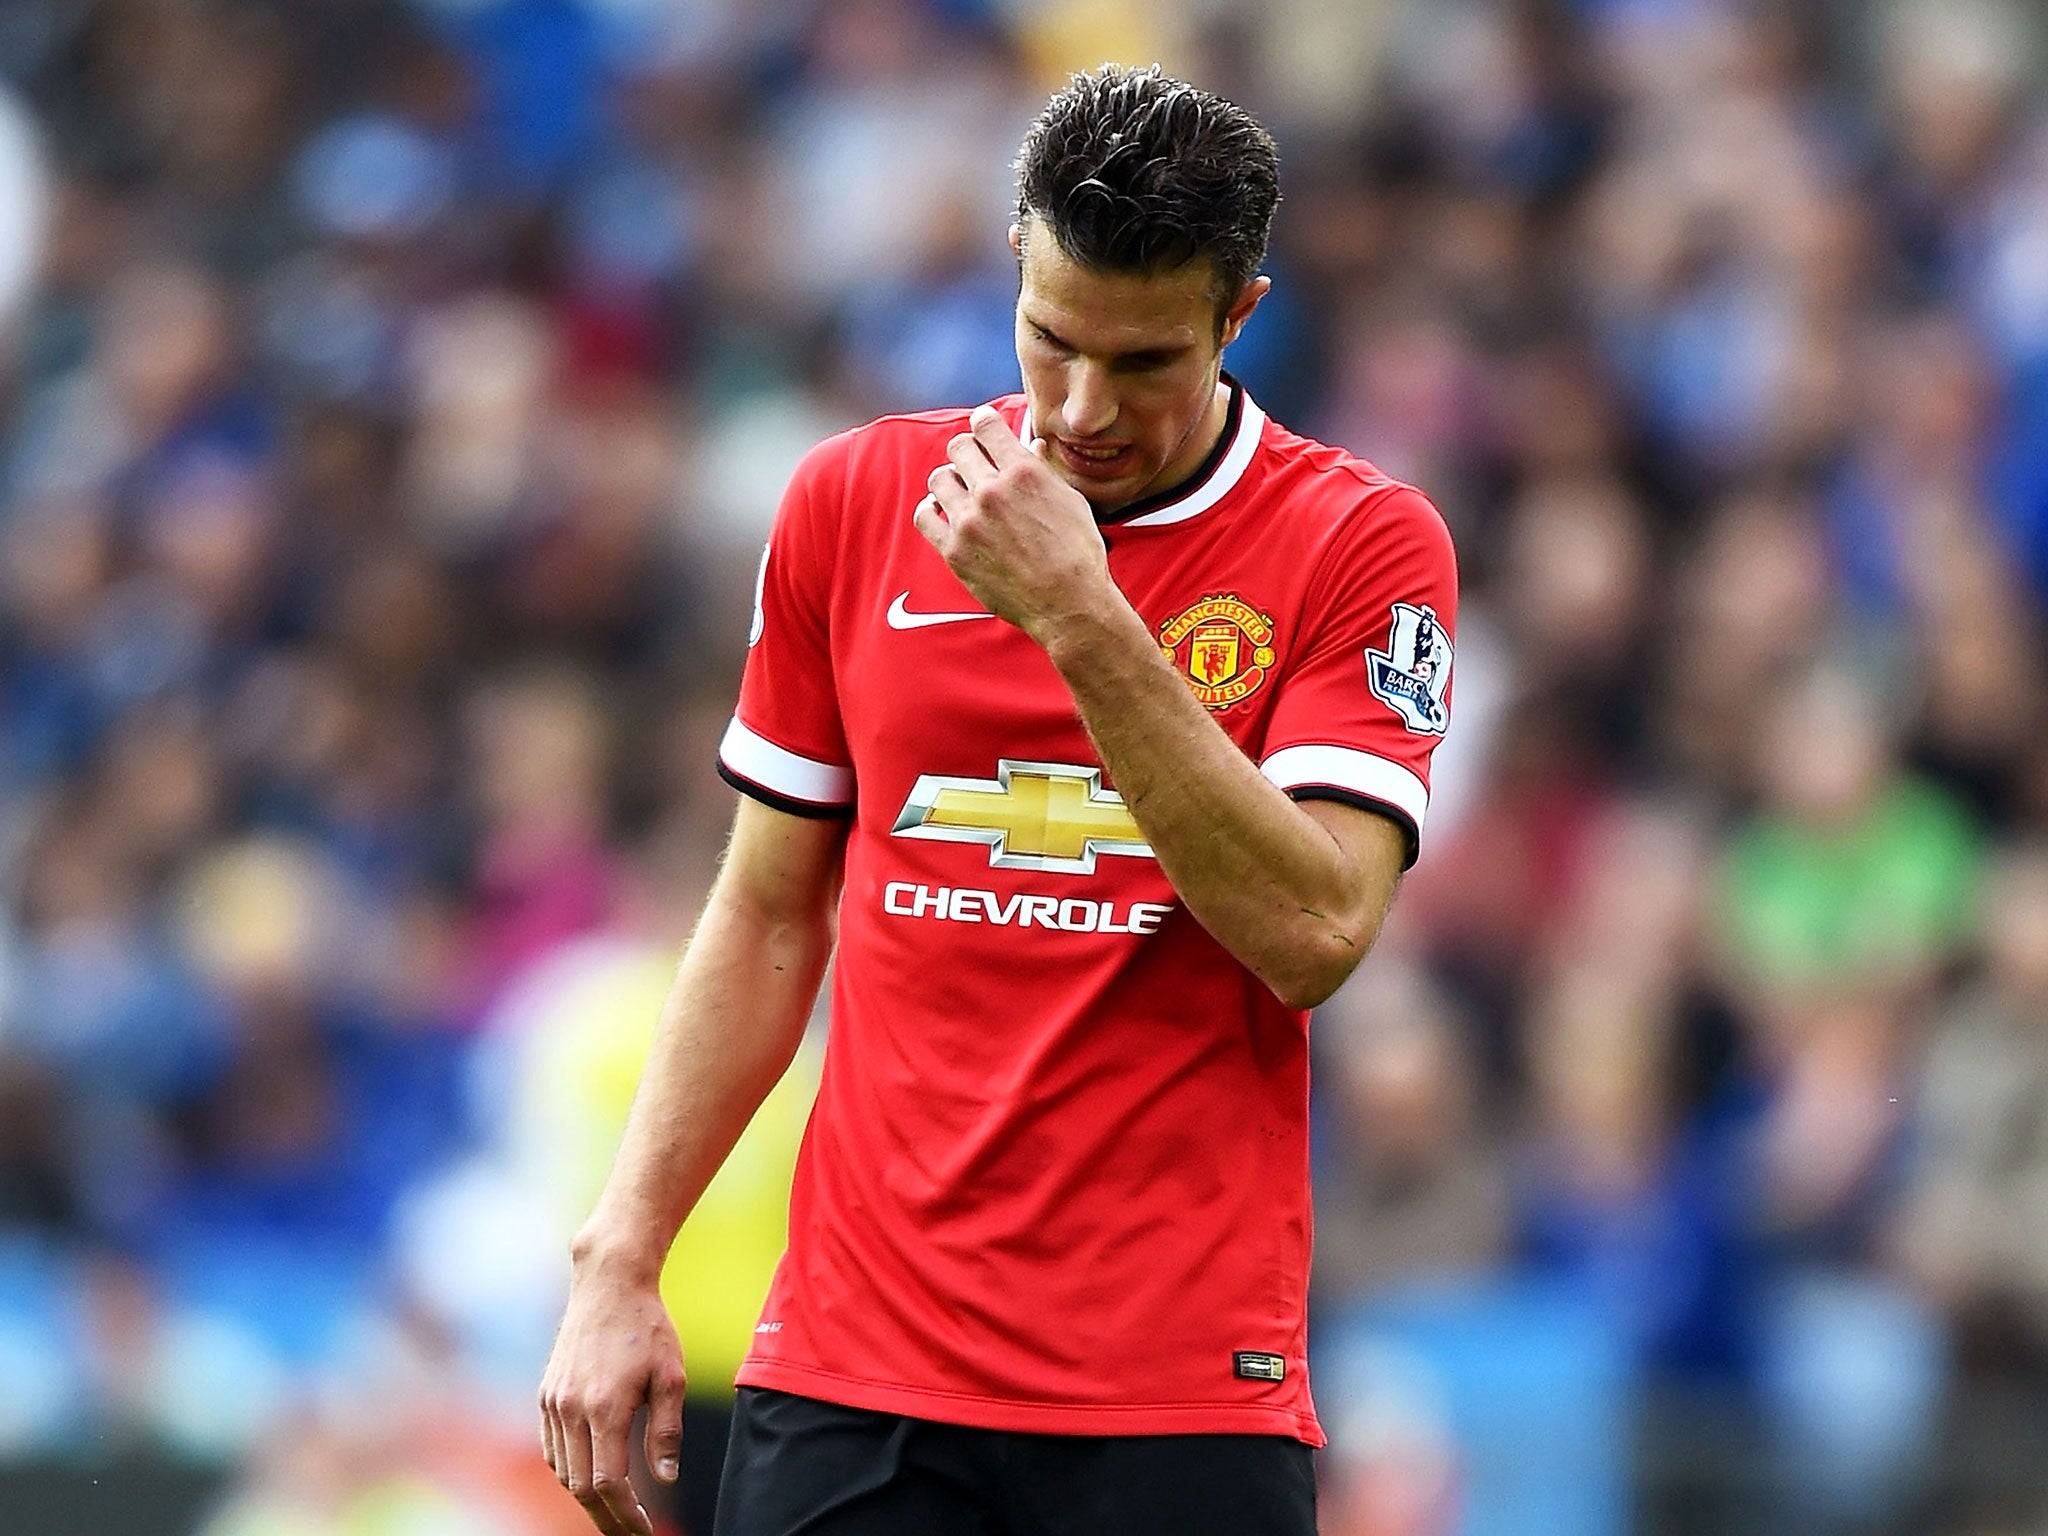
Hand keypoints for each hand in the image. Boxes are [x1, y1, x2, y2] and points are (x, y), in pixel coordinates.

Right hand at [539, 1249, 686, 1535]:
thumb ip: (666, 1432)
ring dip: (586, 1497)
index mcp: (605, 1407)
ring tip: (615, 1510)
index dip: (627, 1515)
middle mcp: (571, 1409)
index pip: (609, 1483)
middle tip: (630, 1531)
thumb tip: (666, 1479)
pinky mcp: (544, 1395)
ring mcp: (552, 1403)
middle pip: (581, 1487)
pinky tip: (590, 1476)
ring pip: (562, 1472)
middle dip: (606, 1517)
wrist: (608, 1284)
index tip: (644, 1530)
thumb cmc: (648, 1328)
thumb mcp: (670, 1377)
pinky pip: (552, 1449)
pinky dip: (569, 1471)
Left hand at [915, 404, 1116, 647]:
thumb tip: (1031, 446)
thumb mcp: (1071, 501)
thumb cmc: (1078, 553)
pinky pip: (925, 516)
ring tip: (961, 492)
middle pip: (958, 447)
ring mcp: (969, 521)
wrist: (1069, 603)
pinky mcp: (955, 551)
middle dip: (966, 451)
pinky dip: (931, 509)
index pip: (985, 425)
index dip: (983, 423)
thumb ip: (1043, 470)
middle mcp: (992, 491)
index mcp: (1023, 472)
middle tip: (974, 464)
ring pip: (939, 478)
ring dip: (949, 480)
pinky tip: (942, 512)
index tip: (983, 430)